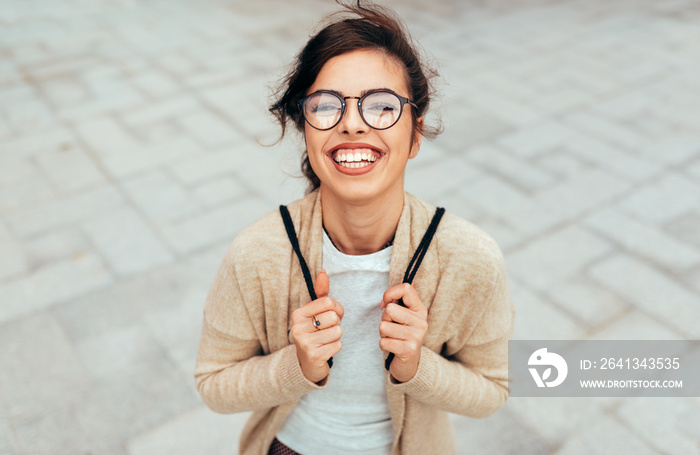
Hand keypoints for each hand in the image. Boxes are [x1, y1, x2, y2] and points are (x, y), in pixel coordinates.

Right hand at [291, 269, 343, 383]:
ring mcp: (304, 343)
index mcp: (298, 314)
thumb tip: (323, 271)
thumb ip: (321, 293)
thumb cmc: (314, 332)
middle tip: (327, 330)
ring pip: (338, 331)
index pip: (328, 302)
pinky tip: (326, 349)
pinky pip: (338, 345)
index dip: (337, 309)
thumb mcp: (315, 312)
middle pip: (334, 317)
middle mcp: (298, 328)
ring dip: (337, 336)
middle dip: (336, 324)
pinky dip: (336, 347)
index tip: (332, 315)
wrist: (306, 363)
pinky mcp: (314, 356)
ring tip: (326, 340)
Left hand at [379, 283, 427, 382]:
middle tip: (392, 328)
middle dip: (384, 319)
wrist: (409, 364)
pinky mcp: (409, 350)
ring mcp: (417, 336)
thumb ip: (395, 303)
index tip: (385, 304)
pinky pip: (383, 341)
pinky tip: (393, 348)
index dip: (390, 294)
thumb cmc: (400, 335)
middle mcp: (422, 321)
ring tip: (393, 338)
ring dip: (383, 334)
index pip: (406, 288)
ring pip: (384, 326)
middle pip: (390, 309)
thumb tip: (385, 301)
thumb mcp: (401, 317)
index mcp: (420, 309)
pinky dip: (383, 345)